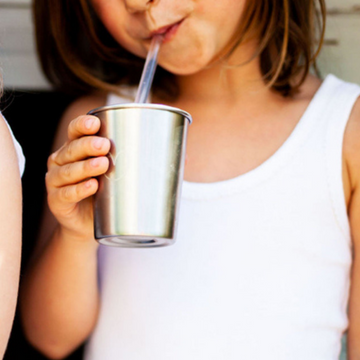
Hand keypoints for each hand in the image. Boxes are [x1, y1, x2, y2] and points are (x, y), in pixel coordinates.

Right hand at [46, 115, 109, 240]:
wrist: (88, 223)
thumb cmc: (102, 191)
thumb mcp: (111, 172)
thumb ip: (121, 160)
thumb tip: (154, 149)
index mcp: (73, 149)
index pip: (75, 132)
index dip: (82, 125)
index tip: (96, 124)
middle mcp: (60, 162)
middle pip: (71, 150)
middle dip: (88, 145)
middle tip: (105, 145)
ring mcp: (55, 181)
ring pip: (67, 171)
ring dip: (85, 167)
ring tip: (103, 164)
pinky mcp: (56, 201)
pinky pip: (66, 194)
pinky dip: (79, 189)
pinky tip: (92, 186)